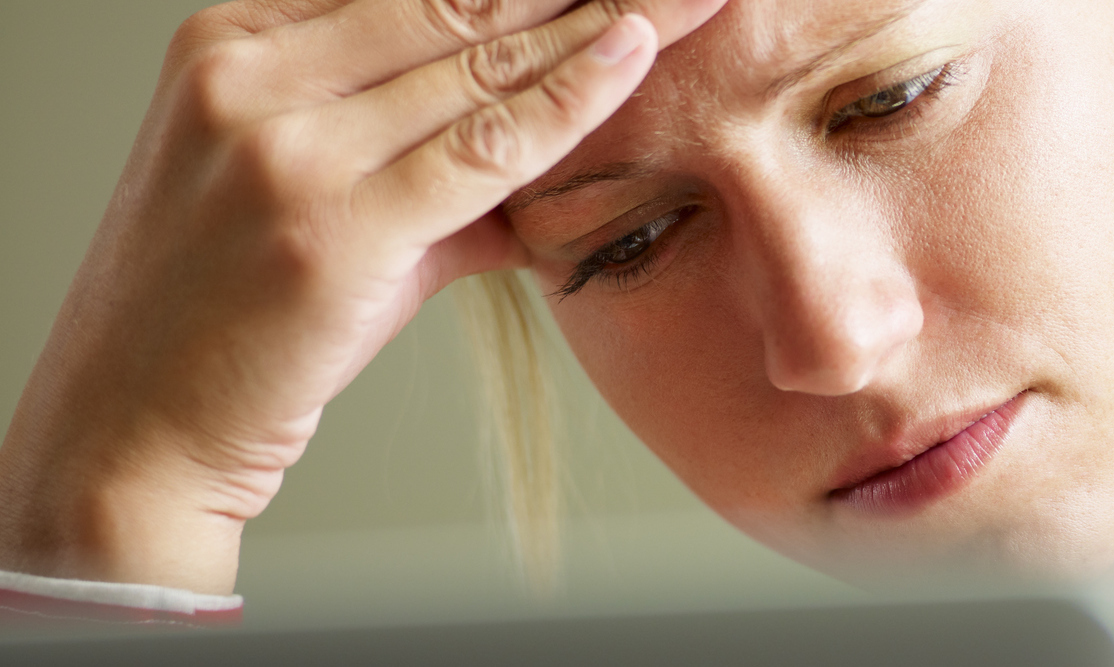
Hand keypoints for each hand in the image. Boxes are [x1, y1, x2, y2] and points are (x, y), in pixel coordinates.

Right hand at [0, 0, 722, 594]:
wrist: (136, 425)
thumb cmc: (232, 314)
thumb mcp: (312, 190)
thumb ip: (420, 148)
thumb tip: (552, 131)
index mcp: (233, 40)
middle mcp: (252, 74)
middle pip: (456, 2)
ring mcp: (288, 145)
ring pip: (482, 65)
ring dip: (600, 26)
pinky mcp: (336, 224)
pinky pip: (488, 147)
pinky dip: (572, 100)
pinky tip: (636, 54)